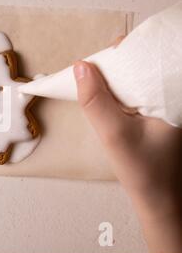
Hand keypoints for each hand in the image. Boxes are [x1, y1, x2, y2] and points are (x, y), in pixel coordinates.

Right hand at [74, 37, 181, 252]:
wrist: (158, 198)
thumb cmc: (144, 170)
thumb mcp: (114, 135)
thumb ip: (95, 101)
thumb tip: (80, 66)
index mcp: (172, 92)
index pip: (145, 54)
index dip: (117, 55)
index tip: (94, 67)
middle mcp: (171, 92)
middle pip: (137, 62)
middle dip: (112, 68)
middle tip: (93, 85)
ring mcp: (163, 100)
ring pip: (132, 76)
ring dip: (112, 81)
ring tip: (98, 94)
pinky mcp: (155, 108)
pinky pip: (133, 90)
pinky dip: (117, 92)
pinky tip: (108, 102)